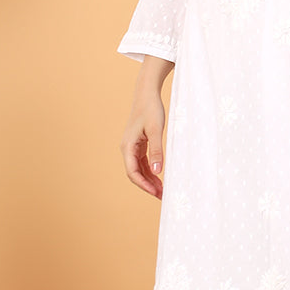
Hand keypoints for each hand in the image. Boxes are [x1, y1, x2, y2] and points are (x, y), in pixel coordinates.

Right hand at [121, 57, 171, 197]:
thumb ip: (157, 151)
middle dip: (148, 186)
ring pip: (139, 169)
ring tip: (163, 190)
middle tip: (163, 196)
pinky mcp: (139, 143)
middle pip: (135, 173)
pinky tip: (160, 177)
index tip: (156, 193)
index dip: (144, 185)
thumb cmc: (151, 109)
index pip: (132, 172)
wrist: (147, 93)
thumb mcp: (155, 130)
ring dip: (150, 180)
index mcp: (128, 146)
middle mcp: (127, 148)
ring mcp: (133, 146)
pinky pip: (143, 162)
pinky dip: (151, 171)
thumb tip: (157, 172)